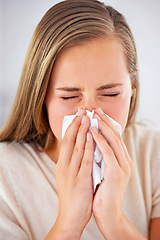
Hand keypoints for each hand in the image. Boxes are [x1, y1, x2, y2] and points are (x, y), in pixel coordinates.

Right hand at [54, 109, 93, 238]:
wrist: (69, 216)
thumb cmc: (72, 195)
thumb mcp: (69, 176)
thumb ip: (73, 162)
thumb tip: (81, 148)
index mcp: (62, 164)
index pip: (66, 141)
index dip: (72, 126)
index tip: (78, 115)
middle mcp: (64, 165)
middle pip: (69, 140)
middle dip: (76, 124)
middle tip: (82, 110)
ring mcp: (71, 172)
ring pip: (76, 146)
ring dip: (82, 131)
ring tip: (87, 117)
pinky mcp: (80, 179)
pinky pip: (84, 159)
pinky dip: (88, 146)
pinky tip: (92, 136)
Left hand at [91, 108, 133, 236]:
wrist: (107, 213)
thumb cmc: (101, 191)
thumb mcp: (102, 170)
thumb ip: (101, 157)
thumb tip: (92, 142)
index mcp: (121, 160)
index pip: (114, 137)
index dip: (106, 124)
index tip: (96, 114)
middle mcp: (125, 161)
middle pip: (115, 135)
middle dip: (105, 121)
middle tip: (95, 109)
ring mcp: (123, 167)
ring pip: (113, 141)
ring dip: (102, 127)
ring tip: (93, 116)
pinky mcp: (117, 173)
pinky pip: (107, 152)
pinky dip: (100, 141)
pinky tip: (92, 132)